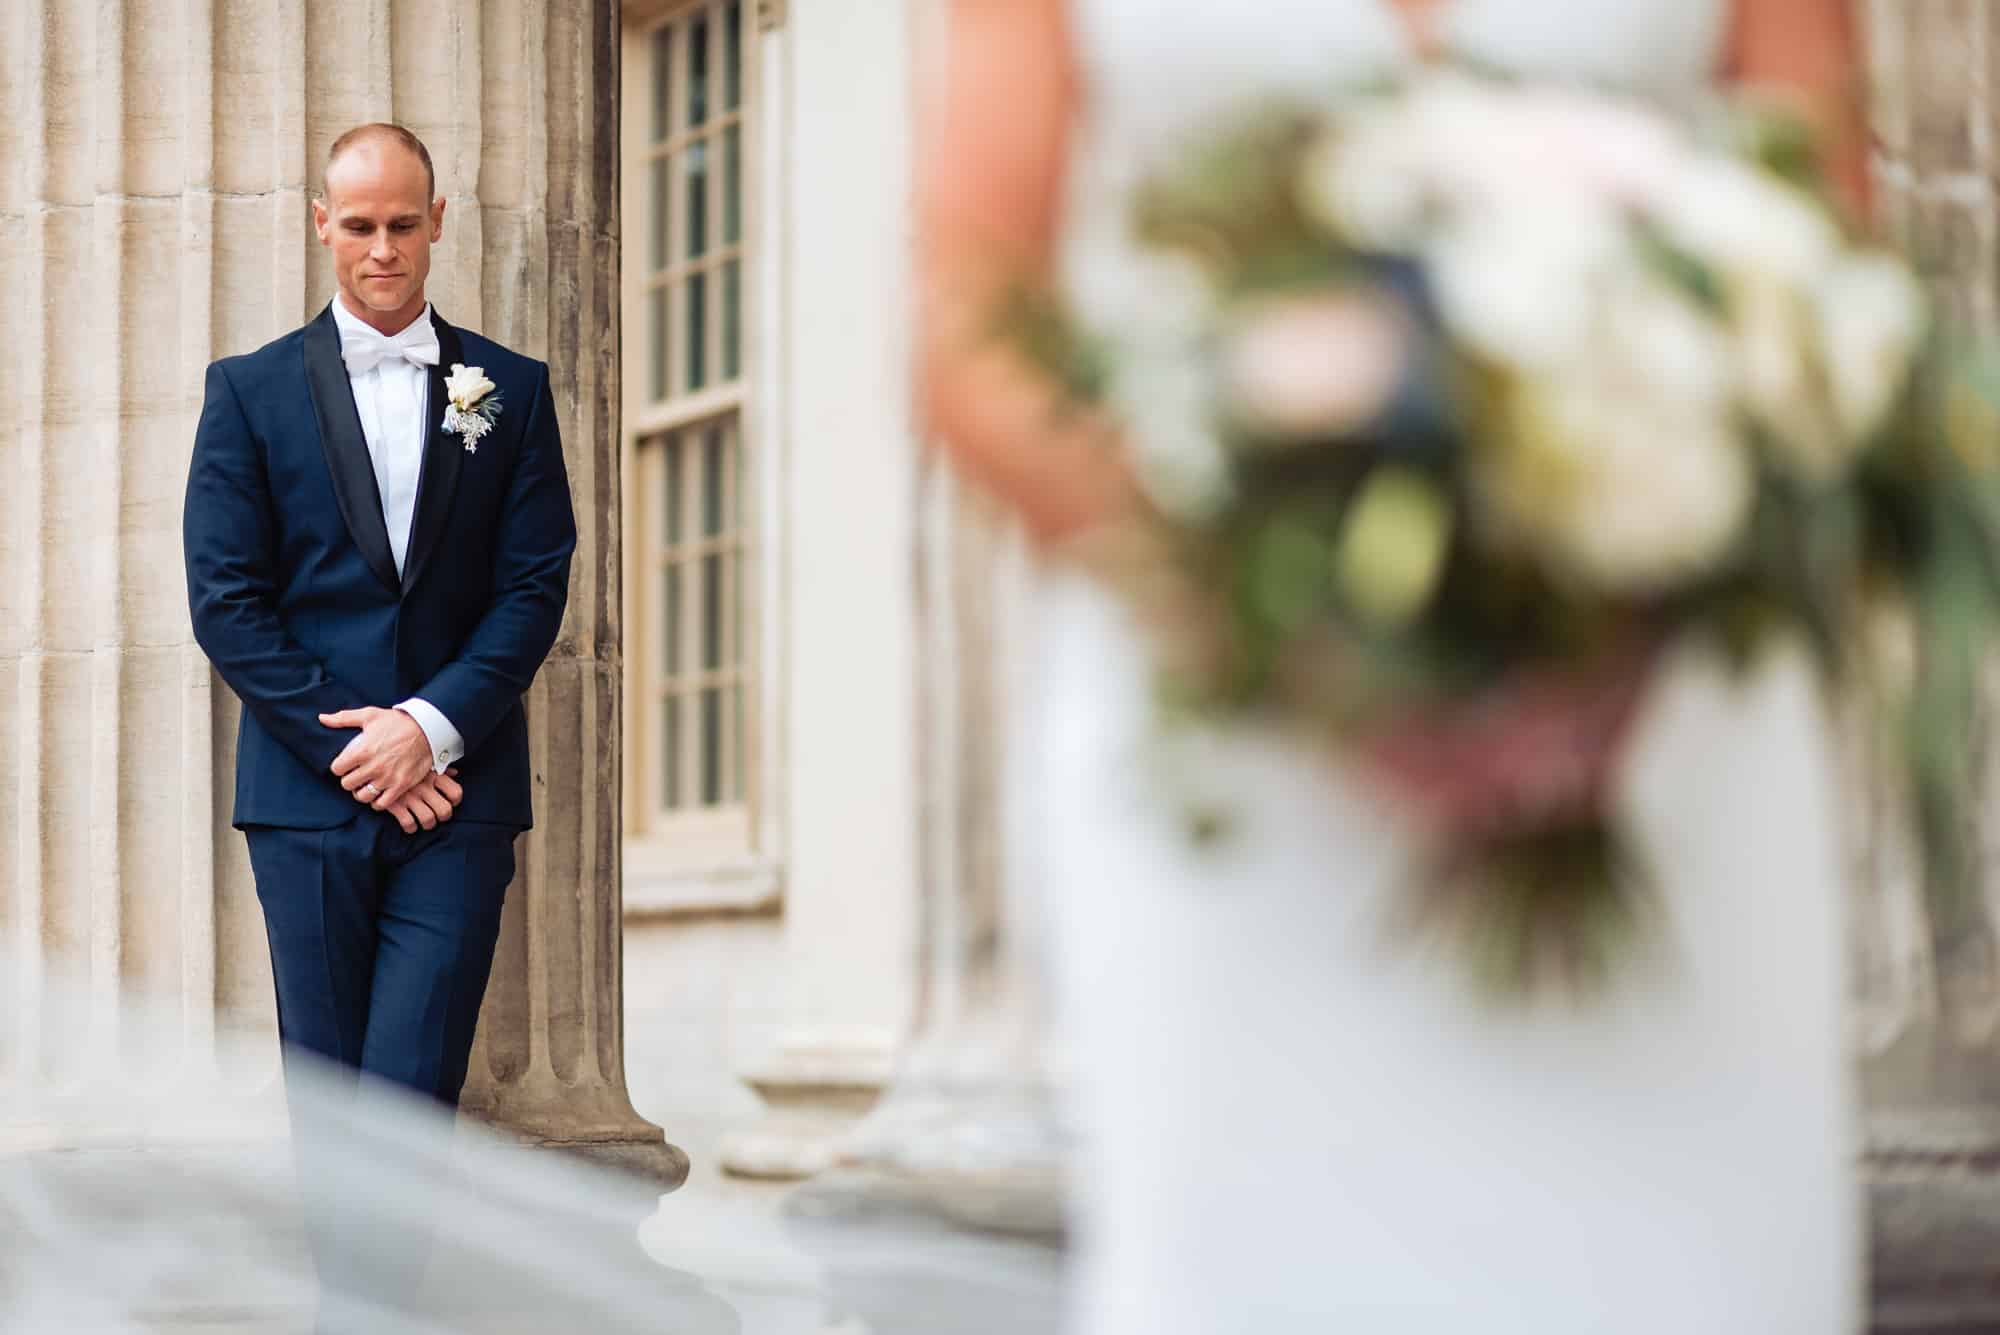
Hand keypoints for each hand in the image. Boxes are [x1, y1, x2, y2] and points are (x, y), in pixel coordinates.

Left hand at [322, 707, 436, 811]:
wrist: (428, 729)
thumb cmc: (397, 722)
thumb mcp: (369, 715)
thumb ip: (343, 718)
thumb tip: (322, 718)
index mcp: (362, 750)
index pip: (337, 769)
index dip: (339, 767)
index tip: (345, 765)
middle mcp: (373, 766)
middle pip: (347, 784)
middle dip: (349, 780)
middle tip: (356, 775)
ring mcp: (387, 778)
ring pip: (362, 796)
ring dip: (361, 792)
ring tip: (366, 785)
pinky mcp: (401, 785)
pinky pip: (381, 804)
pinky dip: (377, 801)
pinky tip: (378, 793)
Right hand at [383, 768, 463, 833]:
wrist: (373, 761)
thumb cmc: (401, 760)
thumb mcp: (421, 761)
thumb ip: (439, 768)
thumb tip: (455, 773)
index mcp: (433, 775)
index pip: (455, 792)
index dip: (456, 801)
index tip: (451, 803)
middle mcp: (424, 786)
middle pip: (445, 810)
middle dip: (443, 817)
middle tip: (439, 817)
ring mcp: (410, 796)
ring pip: (428, 819)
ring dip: (428, 824)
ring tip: (425, 822)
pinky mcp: (394, 804)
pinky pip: (408, 823)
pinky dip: (411, 827)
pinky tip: (410, 825)